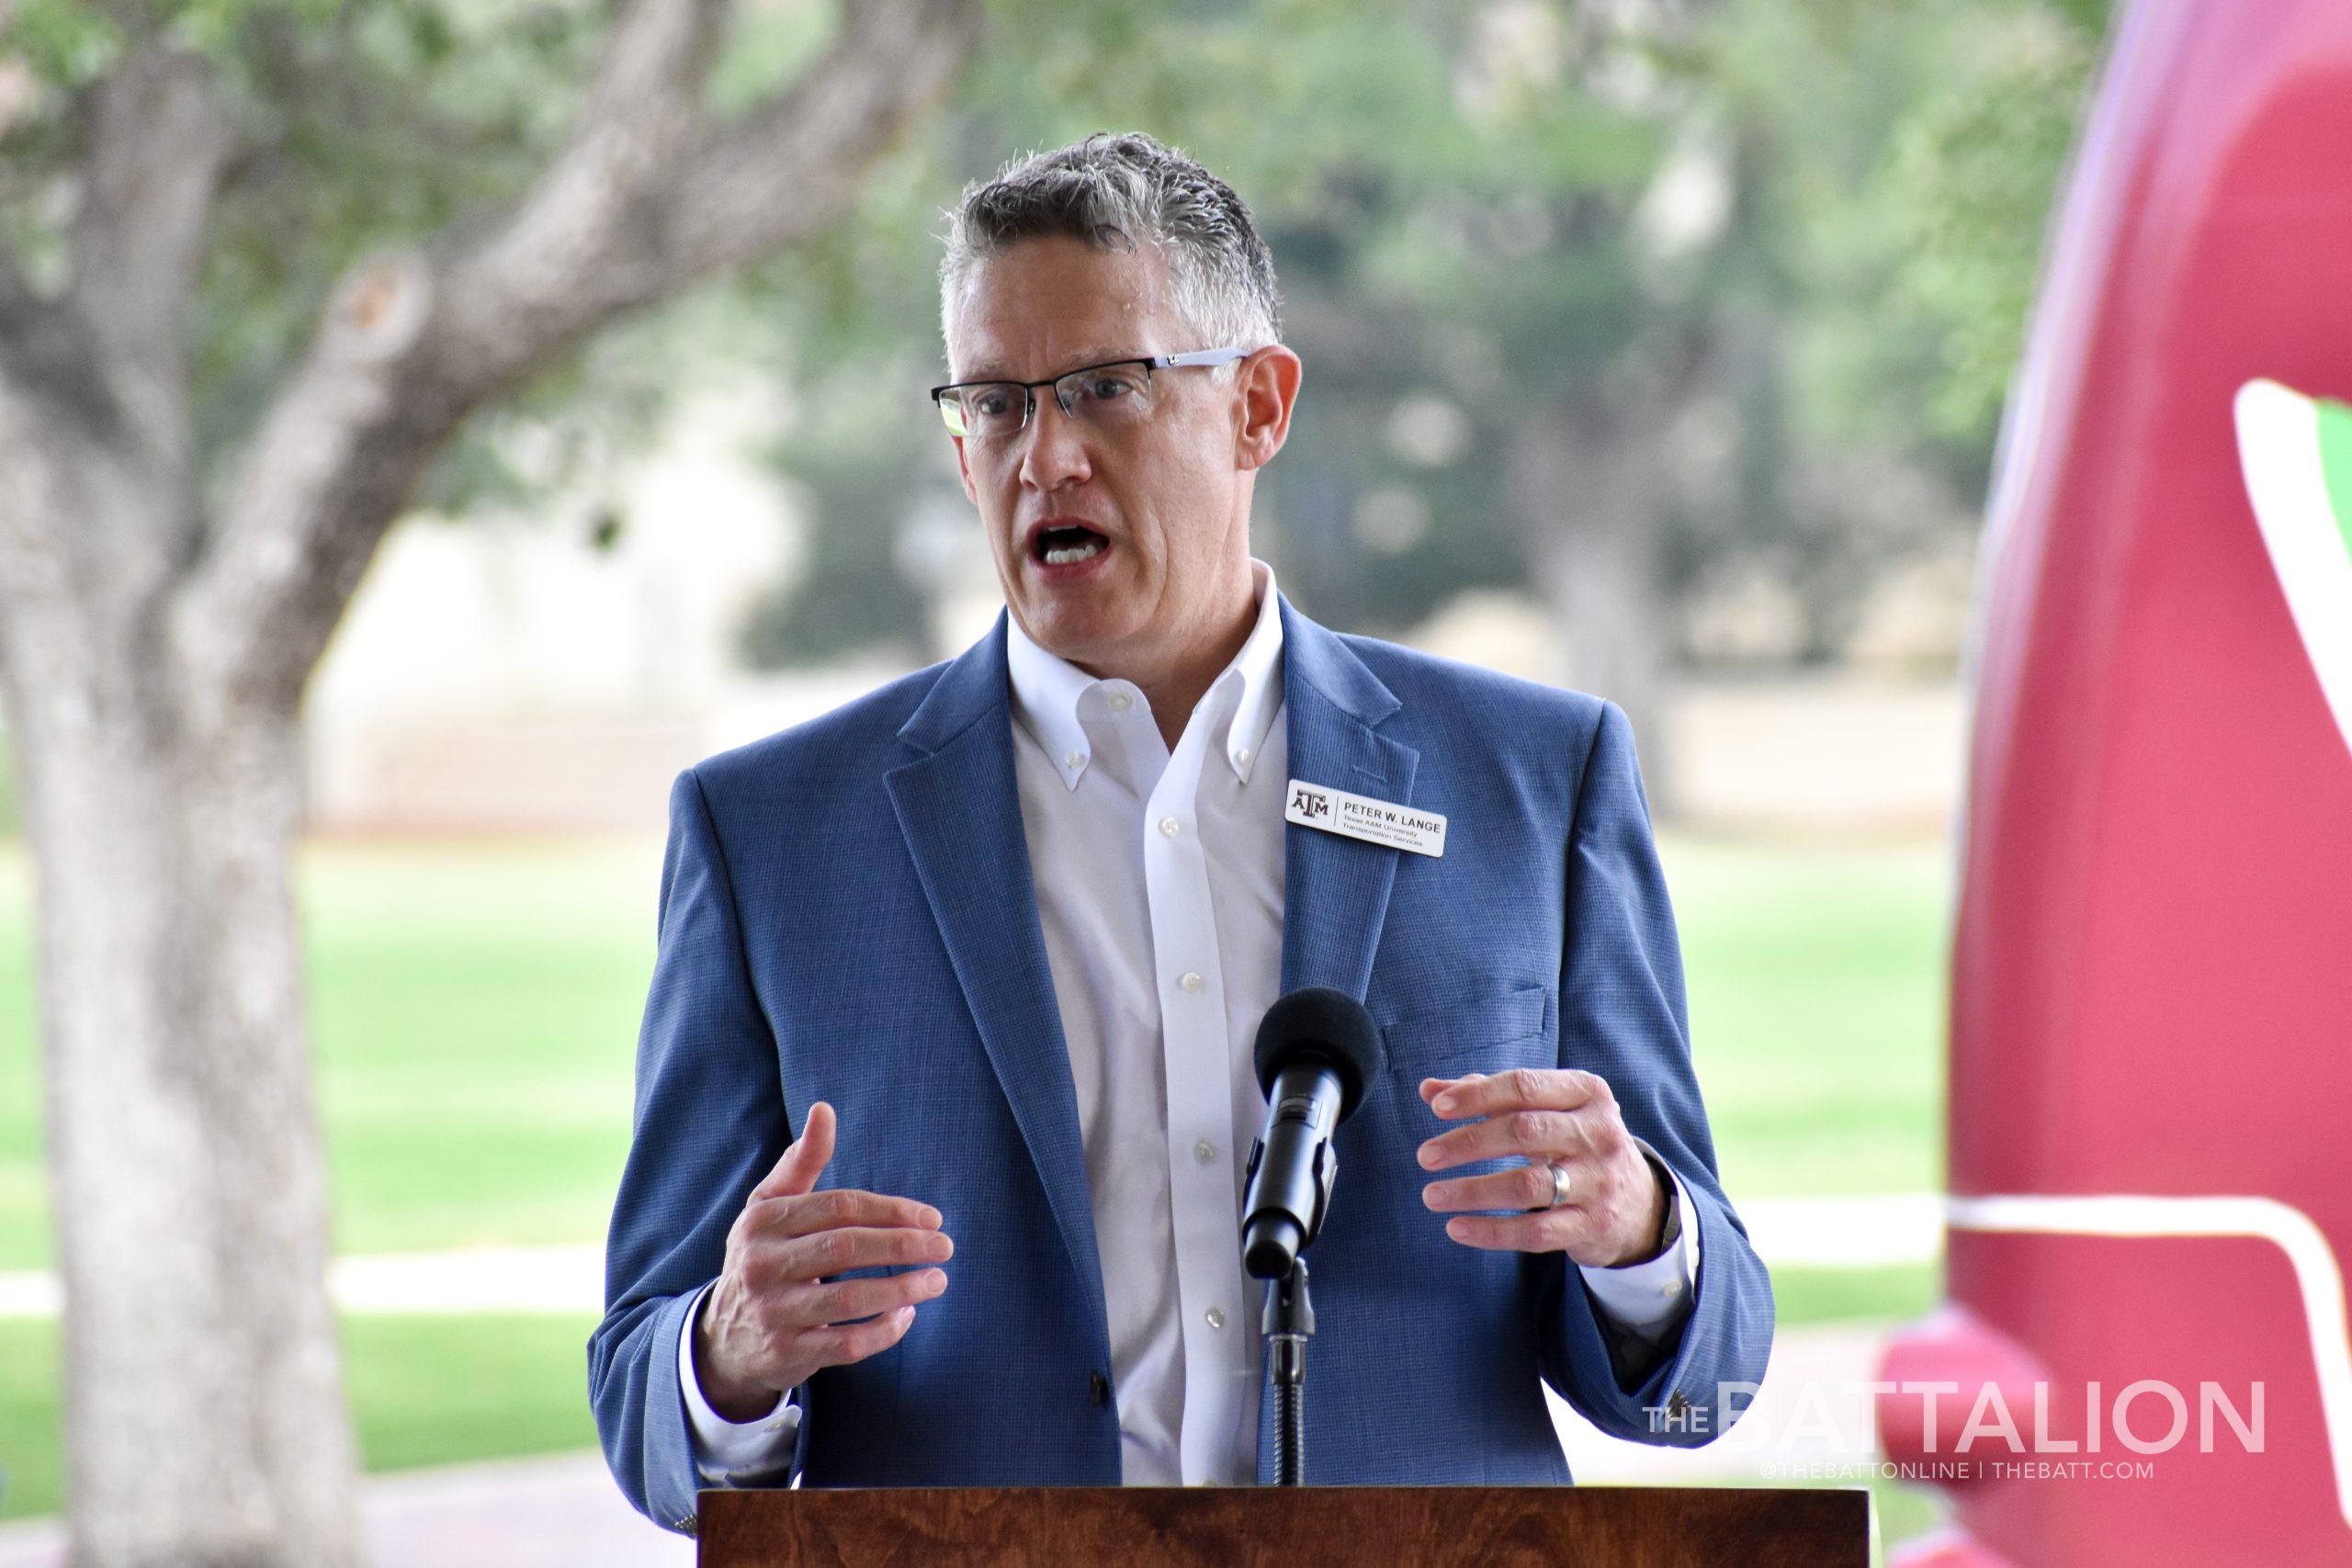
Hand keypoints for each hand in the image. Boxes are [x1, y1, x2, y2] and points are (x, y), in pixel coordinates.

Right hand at [692, 1101, 950, 1421]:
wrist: (724, 1339)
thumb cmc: (763, 1257)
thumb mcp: (769, 1208)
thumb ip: (801, 1162)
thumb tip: (825, 1109)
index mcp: (763, 1221)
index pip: (839, 1207)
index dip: (890, 1210)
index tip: (932, 1218)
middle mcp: (762, 1265)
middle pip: (845, 1248)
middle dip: (903, 1245)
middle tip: (945, 1247)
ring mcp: (773, 1312)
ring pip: (849, 1299)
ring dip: (902, 1289)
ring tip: (938, 1281)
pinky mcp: (788, 1354)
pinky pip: (846, 1345)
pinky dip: (884, 1331)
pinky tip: (908, 1316)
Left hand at [1415, 1069, 1668, 1267]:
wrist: (1638, 1203)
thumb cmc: (1575, 1143)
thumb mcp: (1546, 1111)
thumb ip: (1489, 1097)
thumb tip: (1429, 1088)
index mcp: (1588, 1093)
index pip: (1525, 1086)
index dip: (1478, 1095)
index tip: (1437, 1108)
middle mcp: (1599, 1133)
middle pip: (1523, 1131)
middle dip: (1468, 1143)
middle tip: (1426, 1156)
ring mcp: (1599, 1182)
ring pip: (1527, 1186)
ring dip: (1472, 1191)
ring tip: (1432, 1195)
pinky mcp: (1593, 1225)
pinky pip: (1535, 1230)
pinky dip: (1491, 1232)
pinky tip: (1457, 1228)